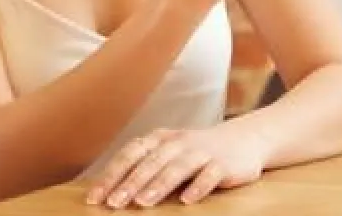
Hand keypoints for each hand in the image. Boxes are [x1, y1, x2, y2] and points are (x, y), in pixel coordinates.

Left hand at [84, 125, 268, 208]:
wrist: (246, 139)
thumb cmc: (198, 151)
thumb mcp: (169, 152)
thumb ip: (145, 166)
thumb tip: (110, 191)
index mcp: (161, 139)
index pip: (131, 154)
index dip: (112, 175)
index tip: (95, 197)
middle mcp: (179, 143)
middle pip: (151, 162)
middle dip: (131, 183)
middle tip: (113, 203)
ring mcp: (203, 152)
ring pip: (178, 167)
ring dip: (159, 184)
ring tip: (143, 202)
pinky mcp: (224, 163)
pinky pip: (210, 175)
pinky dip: (199, 186)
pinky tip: (188, 201)